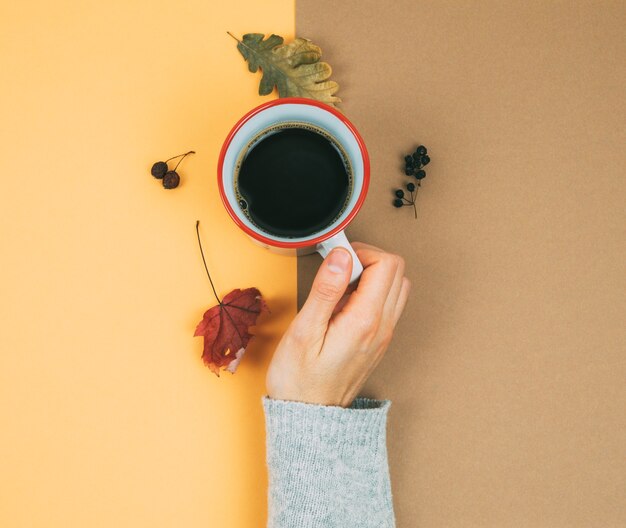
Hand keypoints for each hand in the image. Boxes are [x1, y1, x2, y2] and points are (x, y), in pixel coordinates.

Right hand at [266, 242, 410, 406]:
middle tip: (339, 268)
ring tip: (341, 286)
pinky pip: (388, 305)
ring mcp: (383, 336)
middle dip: (370, 259)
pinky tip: (346, 303)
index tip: (337, 257)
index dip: (362, 251)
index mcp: (365, 321)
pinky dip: (373, 292)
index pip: (386, 265)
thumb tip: (342, 256)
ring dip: (374, 275)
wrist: (310, 418)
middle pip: (397, 272)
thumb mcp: (304, 331)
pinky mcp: (378, 342)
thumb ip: (326, 290)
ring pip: (397, 287)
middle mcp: (382, 327)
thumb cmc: (300, 381)